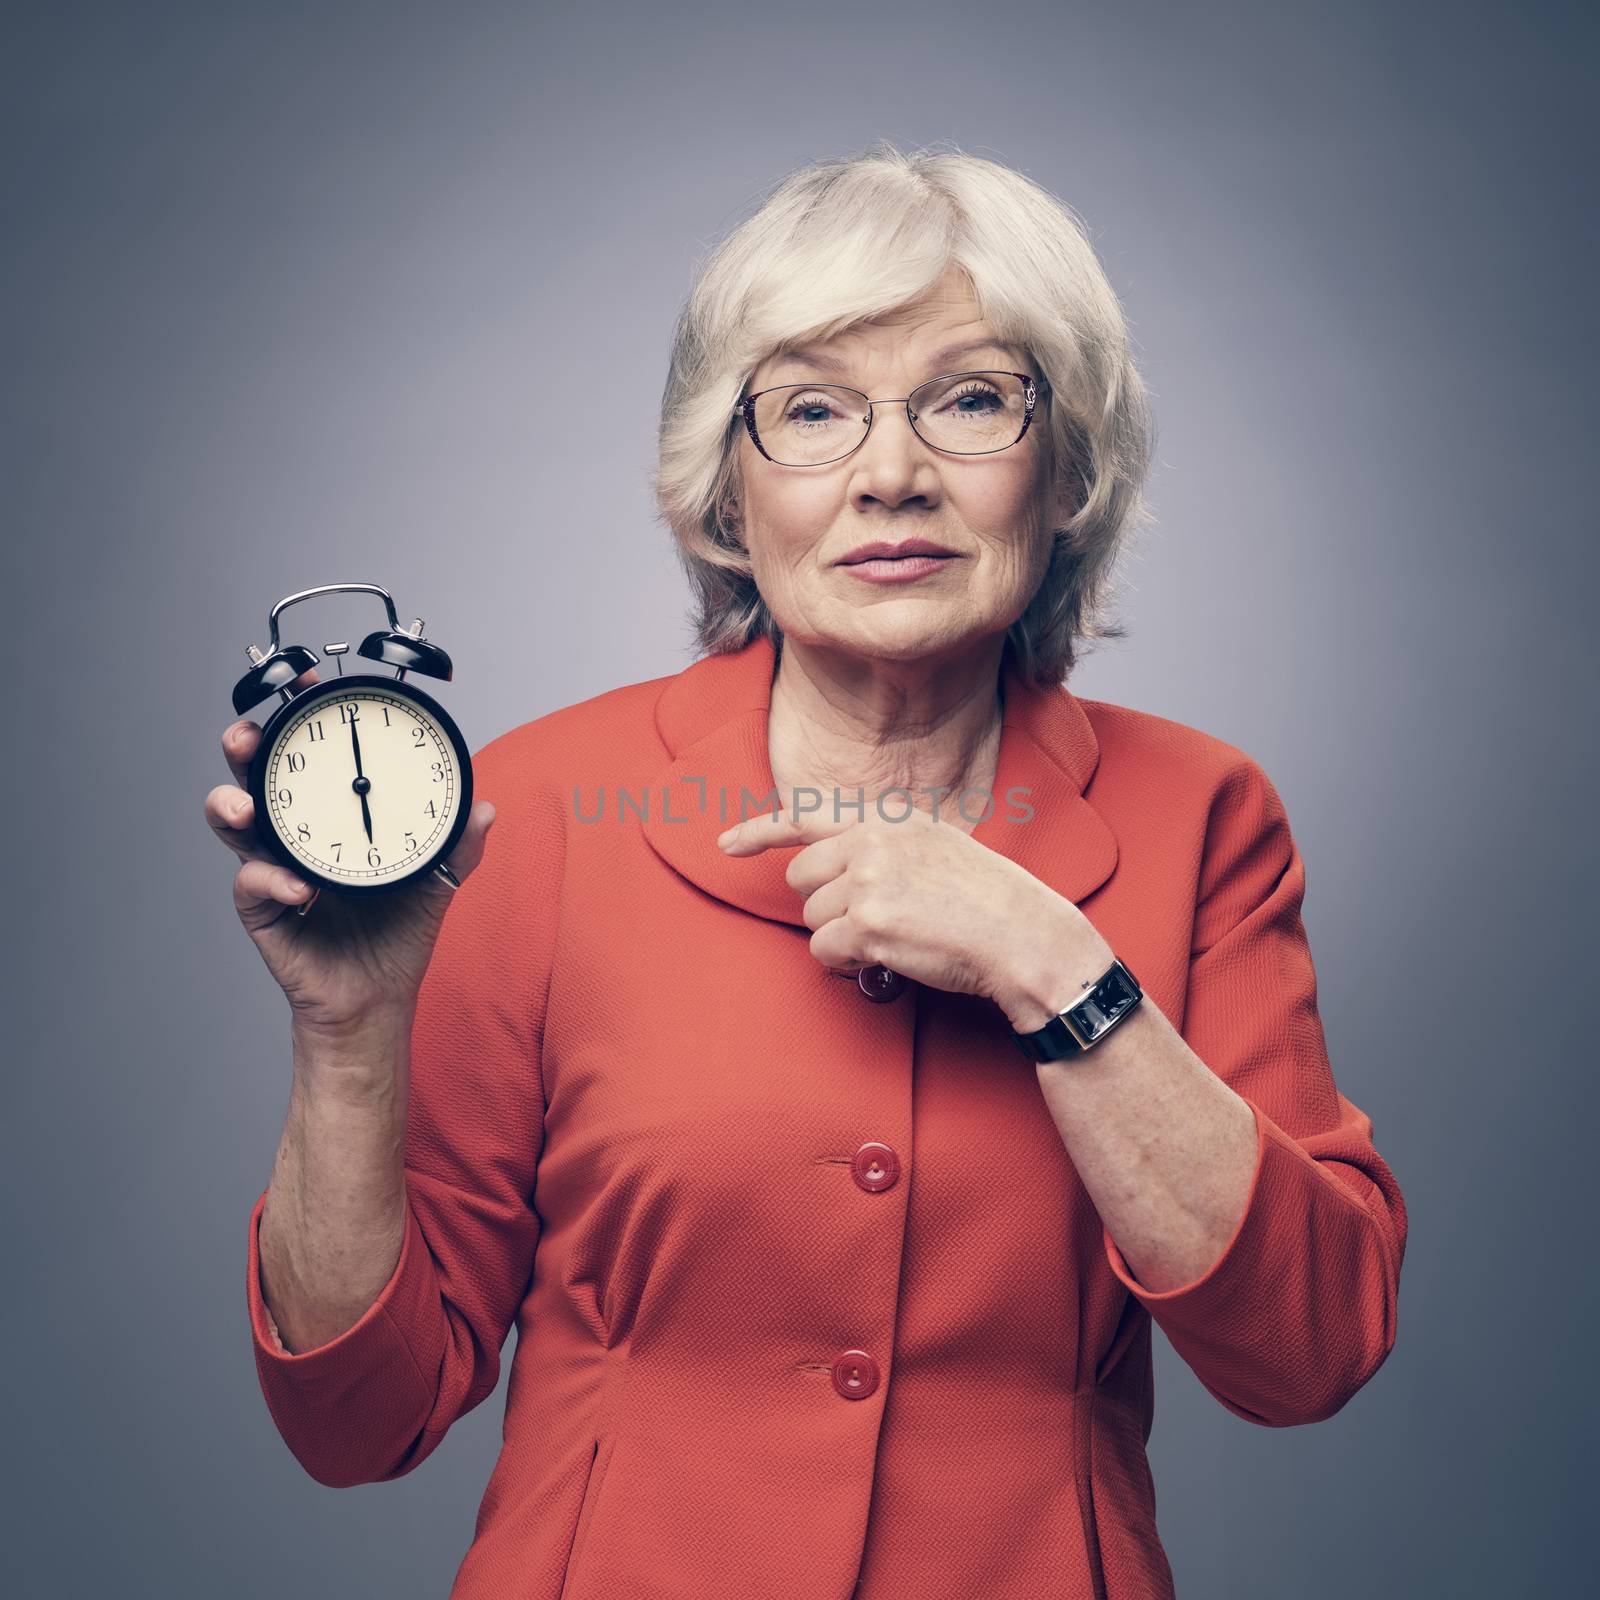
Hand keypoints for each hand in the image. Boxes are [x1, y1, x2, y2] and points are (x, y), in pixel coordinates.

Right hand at [204, 666, 495, 1033]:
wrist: (378, 995)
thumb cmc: (398, 931)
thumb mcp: (438, 880)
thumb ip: (461, 845)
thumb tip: (487, 809)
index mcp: (330, 813)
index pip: (308, 755)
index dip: (301, 718)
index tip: (306, 685)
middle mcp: (294, 832)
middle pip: (254, 776)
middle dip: (244, 748)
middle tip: (248, 735)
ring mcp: (271, 867)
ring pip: (233, 823)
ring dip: (230, 807)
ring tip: (243, 808)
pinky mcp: (263, 909)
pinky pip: (252, 886)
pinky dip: (272, 880)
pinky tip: (300, 888)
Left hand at [716, 800, 1108, 1023]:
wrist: (1022, 936)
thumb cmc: (987, 901)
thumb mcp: (937, 846)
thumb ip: (886, 847)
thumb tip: (837, 872)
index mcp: (888, 821)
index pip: (808, 816)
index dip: (759, 831)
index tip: (726, 844)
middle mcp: (872, 843)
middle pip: (801, 880)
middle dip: (824, 905)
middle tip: (870, 920)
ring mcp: (867, 882)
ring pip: (813, 919)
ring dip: (842, 939)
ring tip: (895, 938)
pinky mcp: (867, 924)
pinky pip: (825, 951)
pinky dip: (848, 964)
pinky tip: (888, 957)